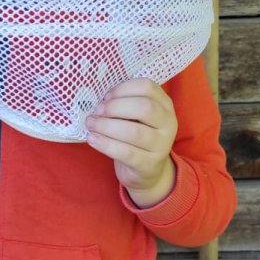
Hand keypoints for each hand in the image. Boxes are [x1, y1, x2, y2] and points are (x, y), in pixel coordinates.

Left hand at [85, 79, 177, 206]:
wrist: (147, 172)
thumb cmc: (137, 138)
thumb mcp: (136, 117)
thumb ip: (124, 105)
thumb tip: (100, 101)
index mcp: (165, 105)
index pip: (147, 87)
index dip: (123, 89)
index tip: (106, 97)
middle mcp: (169, 123)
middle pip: (144, 107)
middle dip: (115, 107)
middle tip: (97, 111)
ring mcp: (162, 145)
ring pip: (134, 132)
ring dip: (106, 126)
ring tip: (91, 124)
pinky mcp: (149, 164)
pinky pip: (126, 152)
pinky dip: (106, 144)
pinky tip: (92, 139)